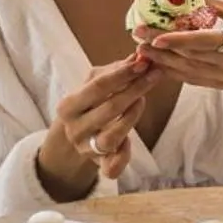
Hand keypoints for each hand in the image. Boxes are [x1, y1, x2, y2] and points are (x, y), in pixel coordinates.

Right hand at [39, 57, 162, 192]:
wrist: (76, 134)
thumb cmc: (90, 102)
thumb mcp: (95, 83)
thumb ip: (116, 70)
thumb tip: (139, 54)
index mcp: (68, 106)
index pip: (98, 87)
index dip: (123, 74)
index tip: (143, 62)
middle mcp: (74, 129)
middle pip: (109, 109)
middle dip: (135, 90)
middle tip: (154, 75)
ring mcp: (86, 149)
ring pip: (111, 138)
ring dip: (131, 117)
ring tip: (142, 100)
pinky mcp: (98, 165)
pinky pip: (111, 167)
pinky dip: (123, 157)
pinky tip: (130, 143)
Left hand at [141, 0, 222, 139]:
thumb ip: (221, 6)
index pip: (206, 41)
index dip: (178, 39)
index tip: (155, 35)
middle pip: (191, 57)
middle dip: (161, 48)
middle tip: (137, 35)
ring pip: (190, 71)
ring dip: (164, 61)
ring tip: (142, 48)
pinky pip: (197, 79)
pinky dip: (177, 71)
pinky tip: (161, 63)